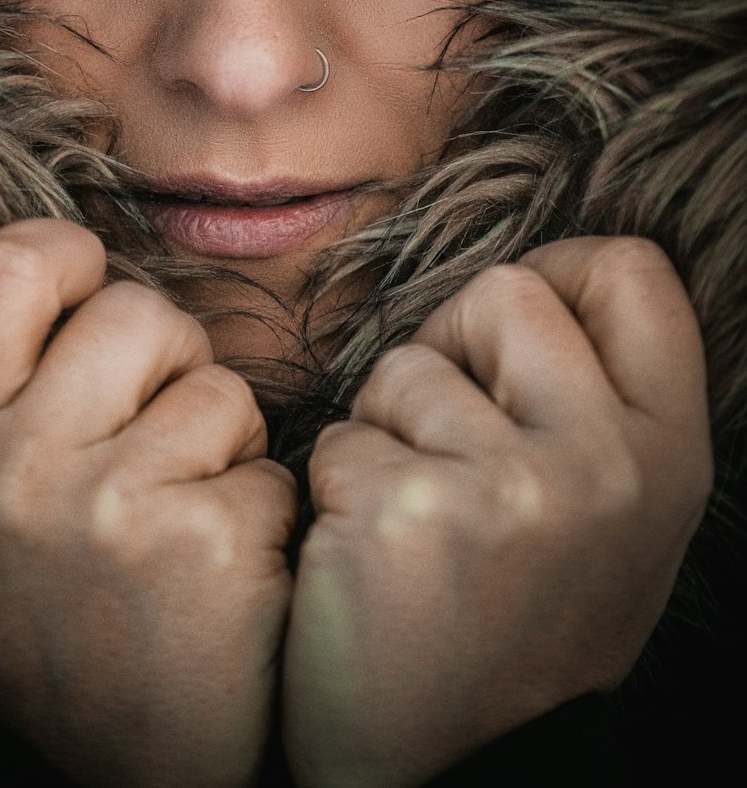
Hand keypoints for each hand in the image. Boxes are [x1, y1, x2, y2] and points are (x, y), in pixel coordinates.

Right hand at [0, 220, 296, 787]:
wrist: (135, 779)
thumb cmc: (52, 630)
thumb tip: (47, 276)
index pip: (3, 266)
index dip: (65, 258)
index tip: (91, 295)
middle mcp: (6, 474)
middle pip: (133, 312)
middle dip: (168, 362)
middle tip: (156, 437)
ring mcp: (106, 508)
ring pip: (215, 382)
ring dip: (221, 439)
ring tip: (186, 512)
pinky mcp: (206, 542)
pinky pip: (268, 462)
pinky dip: (262, 507)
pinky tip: (226, 572)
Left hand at [282, 236, 712, 787]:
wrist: (451, 774)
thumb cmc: (514, 621)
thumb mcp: (612, 518)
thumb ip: (599, 401)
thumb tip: (545, 284)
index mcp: (669, 454)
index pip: (632, 270)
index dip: (561, 274)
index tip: (514, 336)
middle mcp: (609, 462)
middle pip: (507, 290)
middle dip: (455, 348)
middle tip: (450, 443)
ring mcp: (513, 484)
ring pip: (408, 363)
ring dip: (388, 427)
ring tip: (416, 518)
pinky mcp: (410, 509)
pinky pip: (344, 435)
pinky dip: (339, 486)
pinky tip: (370, 559)